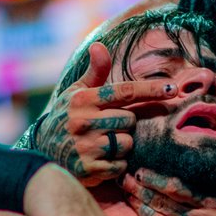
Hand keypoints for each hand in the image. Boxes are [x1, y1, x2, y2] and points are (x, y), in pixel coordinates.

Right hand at [34, 43, 175, 185]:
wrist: (42, 153)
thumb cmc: (66, 117)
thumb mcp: (76, 92)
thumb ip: (95, 72)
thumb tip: (99, 46)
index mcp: (83, 99)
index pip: (124, 91)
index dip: (151, 90)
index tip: (173, 89)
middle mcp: (83, 121)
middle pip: (130, 120)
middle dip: (125, 124)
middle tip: (107, 126)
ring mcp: (86, 146)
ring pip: (127, 143)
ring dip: (122, 145)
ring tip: (102, 143)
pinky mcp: (89, 169)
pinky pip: (120, 165)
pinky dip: (116, 164)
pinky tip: (100, 159)